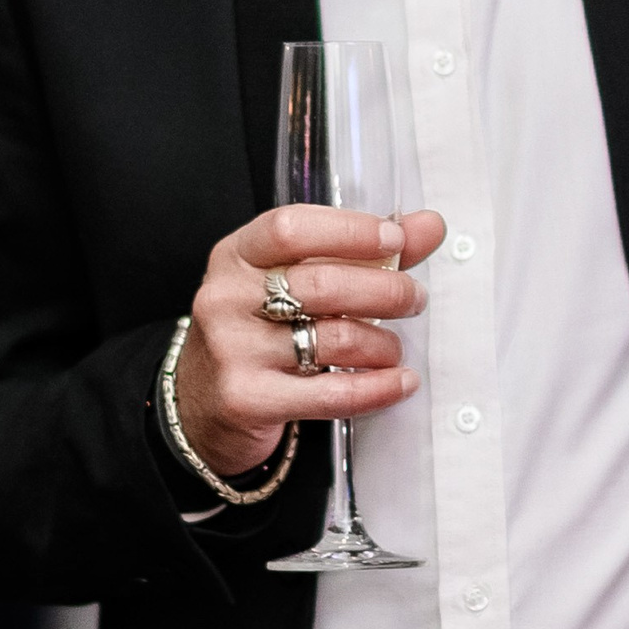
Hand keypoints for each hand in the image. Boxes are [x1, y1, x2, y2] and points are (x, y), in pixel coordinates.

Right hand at [174, 204, 445, 479]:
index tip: (396, 241)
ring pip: (333, 338)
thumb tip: (428, 225)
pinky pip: (331, 393)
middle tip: (413, 298)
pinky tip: (400, 382)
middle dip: (385, 290)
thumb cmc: (257, 330)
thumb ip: (361, 251)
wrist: (199, 403)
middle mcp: (226, 297)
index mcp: (236, 255)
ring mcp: (232, 350)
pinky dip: (378, 388)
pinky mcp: (247, 399)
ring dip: (382, 343)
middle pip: (322, 285)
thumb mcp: (292, 280)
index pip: (291, 228)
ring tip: (394, 347)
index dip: (351, 231)